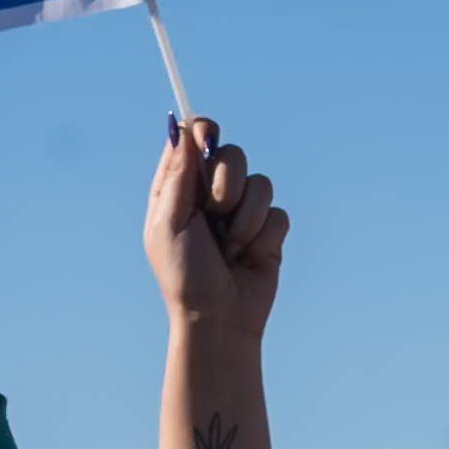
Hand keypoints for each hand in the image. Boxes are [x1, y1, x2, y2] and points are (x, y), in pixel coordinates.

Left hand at [145, 117, 289, 341]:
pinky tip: (249, 258)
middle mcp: (210, 194)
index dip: (203, 131)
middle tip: (214, 213)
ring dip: (245, 220)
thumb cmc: (185, 274)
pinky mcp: (268, 230)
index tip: (208, 139)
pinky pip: (278, 213)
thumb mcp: (170, 224)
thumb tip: (182, 129)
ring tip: (230, 249)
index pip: (192, 139)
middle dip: (226, 184)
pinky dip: (263, 237)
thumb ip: (178, 177)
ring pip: (261, 183)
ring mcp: (242, 210)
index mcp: (179, 189)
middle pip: (232, 153)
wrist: (218, 318)